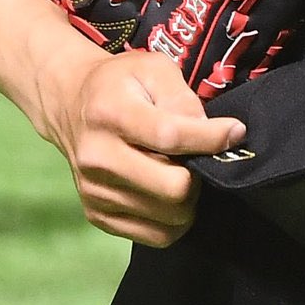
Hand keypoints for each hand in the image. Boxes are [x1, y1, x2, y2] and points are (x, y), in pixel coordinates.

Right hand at [36, 44, 245, 248]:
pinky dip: (173, 219)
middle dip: (198, 174)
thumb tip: (214, 135)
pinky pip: (156, 236)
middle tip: (196, 157)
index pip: (170, 138)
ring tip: (179, 171)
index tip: (234, 132)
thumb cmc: (119, 84)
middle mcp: (97, 158)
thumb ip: (183, 98)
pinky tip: (166, 192)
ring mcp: (95, 192)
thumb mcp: (153, 69)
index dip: (211, 139)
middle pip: (174, 188)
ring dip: (188, 198)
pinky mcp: (98, 216)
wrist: (70, 105)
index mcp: (110, 115)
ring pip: (171, 218)